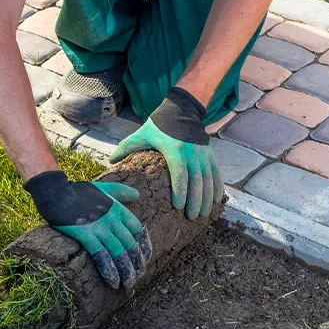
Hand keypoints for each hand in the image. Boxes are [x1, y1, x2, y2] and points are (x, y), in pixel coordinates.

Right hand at [25, 171, 152, 288]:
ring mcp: (99, 227)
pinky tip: (112, 281)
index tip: (144, 260)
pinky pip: (101, 255)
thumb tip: (137, 195)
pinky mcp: (85, 234)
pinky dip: (109, 270)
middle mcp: (112, 219)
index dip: (144, 247)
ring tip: (127, 284)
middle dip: (136, 264)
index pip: (139, 231)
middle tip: (137, 277)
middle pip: (130, 245)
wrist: (56, 192)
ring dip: (125, 272)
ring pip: (119, 253)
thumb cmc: (77, 191)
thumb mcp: (104, 188)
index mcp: (118, 209)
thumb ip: (121, 192)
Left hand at [111, 87, 223, 219]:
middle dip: (195, 200)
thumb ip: (126, 147)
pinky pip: (216, 173)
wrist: (182, 110)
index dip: (180, 191)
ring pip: (208, 179)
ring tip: (202, 214)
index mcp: (175, 150)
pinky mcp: (210, 155)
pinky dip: (217, 187)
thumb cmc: (159, 125)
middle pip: (196, 181)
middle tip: (191, 217)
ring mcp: (203, 155)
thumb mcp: (142, 134)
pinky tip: (216, 200)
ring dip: (206, 198)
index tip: (178, 207)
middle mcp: (192, 153)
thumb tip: (111, 161)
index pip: (179, 173)